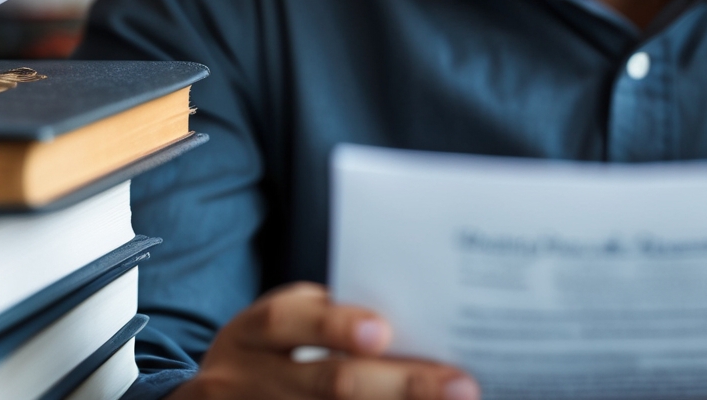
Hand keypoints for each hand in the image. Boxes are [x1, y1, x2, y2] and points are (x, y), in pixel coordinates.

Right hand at [173, 282, 478, 399]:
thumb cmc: (274, 350)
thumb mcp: (285, 324)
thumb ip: (333, 320)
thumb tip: (425, 325)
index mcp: (253, 333)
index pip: (289, 321)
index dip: (334, 325)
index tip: (383, 334)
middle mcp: (245, 382)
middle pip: (328, 384)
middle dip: (402, 384)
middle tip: (462, 387)